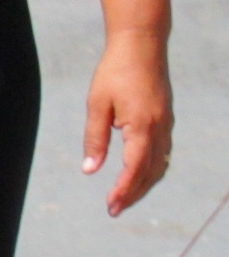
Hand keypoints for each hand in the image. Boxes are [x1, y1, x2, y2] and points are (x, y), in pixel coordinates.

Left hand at [84, 27, 171, 214]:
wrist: (142, 46)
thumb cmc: (115, 71)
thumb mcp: (97, 103)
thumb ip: (95, 138)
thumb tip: (90, 170)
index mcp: (143, 129)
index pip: (134, 171)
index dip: (122, 191)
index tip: (110, 206)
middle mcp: (160, 132)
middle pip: (149, 174)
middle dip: (132, 194)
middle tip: (114, 210)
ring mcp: (166, 127)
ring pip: (158, 167)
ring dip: (142, 185)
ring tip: (124, 197)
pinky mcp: (165, 121)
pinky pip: (161, 154)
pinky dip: (151, 170)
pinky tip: (138, 174)